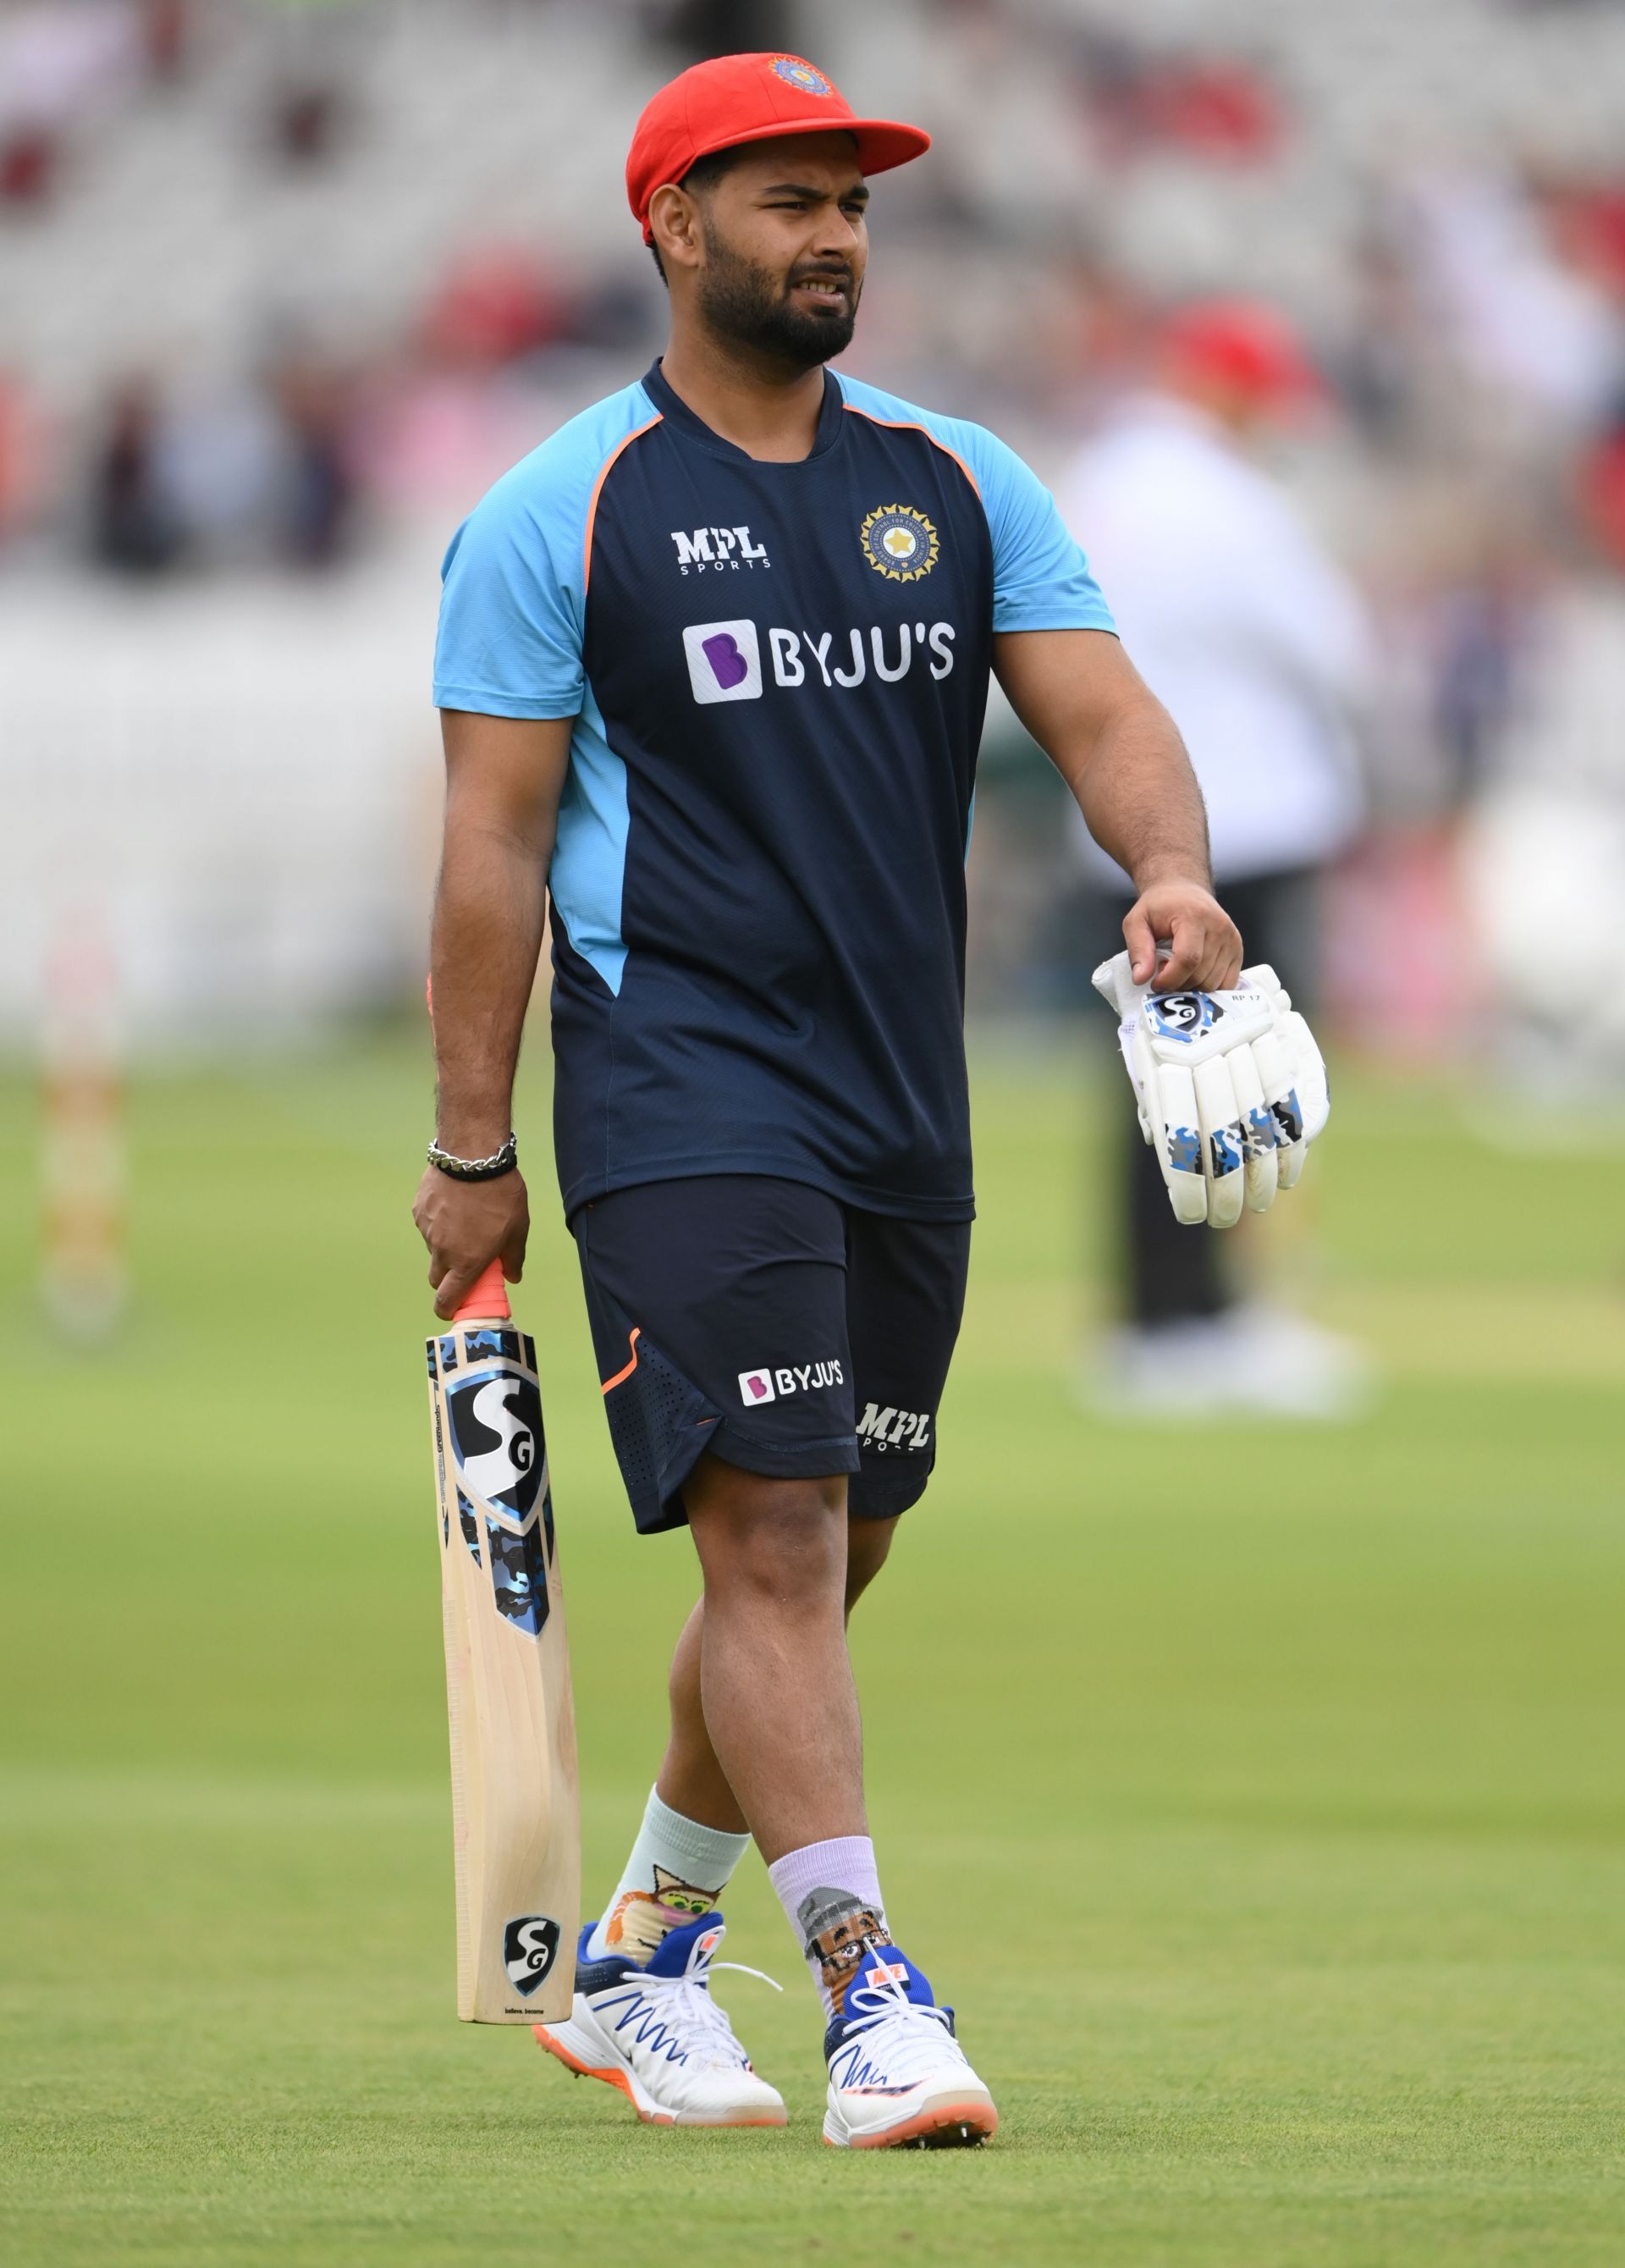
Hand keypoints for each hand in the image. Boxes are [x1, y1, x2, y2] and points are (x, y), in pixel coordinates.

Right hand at [413, 1166, 529, 1319]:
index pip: (447, 1300)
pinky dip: (438, 1223)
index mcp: (467, 1262)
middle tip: (465, 1263)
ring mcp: (427, 1231)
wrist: (473, 1156)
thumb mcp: (517, 1229)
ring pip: (433, 1248)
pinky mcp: (418, 1211)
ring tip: (465, 1220)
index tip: (453, 1308)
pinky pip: (427, 1225)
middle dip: (447, 1278)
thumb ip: (513, 1258)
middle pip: (436, 1278)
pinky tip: (454, 1204)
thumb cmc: (501, 1194)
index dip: (448, 1309)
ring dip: (445, 1245)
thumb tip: (512, 1276)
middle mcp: (442, 1251)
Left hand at [1091, 953, 1330, 1227]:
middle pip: (1224, 1135)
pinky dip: (1291, 1142)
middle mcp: (1207, 1053)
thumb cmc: (1159, 1032)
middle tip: (1227, 1219)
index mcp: (1165, 1062)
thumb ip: (1158, 1107)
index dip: (1187, 1183)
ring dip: (1261, 1172)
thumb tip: (1169, 1156)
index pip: (1178, 1137)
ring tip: (1256, 1205)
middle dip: (1228, 1186)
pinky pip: (1287, 1100)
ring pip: (1258, 1121)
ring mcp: (1243, 1048)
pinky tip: (1287, 1175)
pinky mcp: (1271, 1044)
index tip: (1191, 1217)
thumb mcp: (1147, 1065)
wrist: (1185, 962)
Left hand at [1122, 878, 1241, 992]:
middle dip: (1178, 984)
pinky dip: (1208, 987)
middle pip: (1200, 975)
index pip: (1187, 959)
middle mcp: (1219, 927)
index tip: (1155, 983)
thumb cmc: (1160, 906)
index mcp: (1194, 917)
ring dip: (1192, 987)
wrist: (1183, 890)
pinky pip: (1226, 984)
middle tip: (1164, 972)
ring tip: (1178, 969)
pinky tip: (1194, 974)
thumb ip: (1138, 949)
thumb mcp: (1137, 921)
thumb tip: (1140, 978)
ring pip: (1213, 984)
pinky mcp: (1238, 949)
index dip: (1169, 979)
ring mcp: (1232, 939)